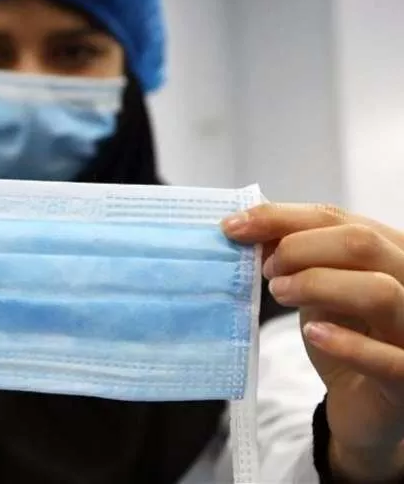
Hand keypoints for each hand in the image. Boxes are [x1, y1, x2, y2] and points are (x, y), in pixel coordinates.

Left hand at [223, 204, 403, 481]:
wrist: (364, 402)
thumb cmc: (343, 334)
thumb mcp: (317, 286)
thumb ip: (296, 254)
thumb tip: (248, 226)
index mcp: (391, 250)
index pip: (338, 218)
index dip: (281, 217)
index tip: (233, 226)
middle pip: (361, 243)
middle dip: (299, 248)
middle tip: (266, 270)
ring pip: (379, 291)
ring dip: (317, 285)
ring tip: (280, 293)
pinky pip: (388, 358)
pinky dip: (346, 343)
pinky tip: (313, 333)